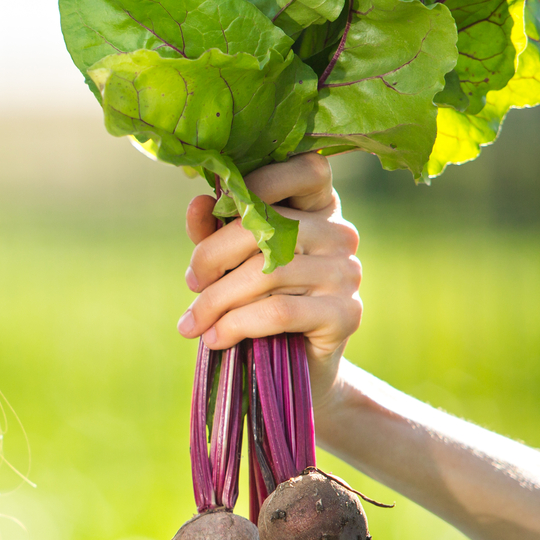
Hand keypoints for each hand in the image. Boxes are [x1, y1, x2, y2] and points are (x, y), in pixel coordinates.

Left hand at [179, 153, 361, 413]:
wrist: (293, 371)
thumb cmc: (255, 305)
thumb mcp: (228, 263)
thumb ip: (214, 231)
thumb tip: (199, 202)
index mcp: (318, 208)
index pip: (306, 168)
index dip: (260, 181)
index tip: (214, 210)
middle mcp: (340, 235)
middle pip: (270, 226)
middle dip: (214, 255)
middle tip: (191, 283)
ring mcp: (348, 274)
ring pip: (269, 273)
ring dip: (218, 301)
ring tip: (193, 324)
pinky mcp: (347, 315)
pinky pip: (279, 312)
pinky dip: (236, 325)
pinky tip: (215, 340)